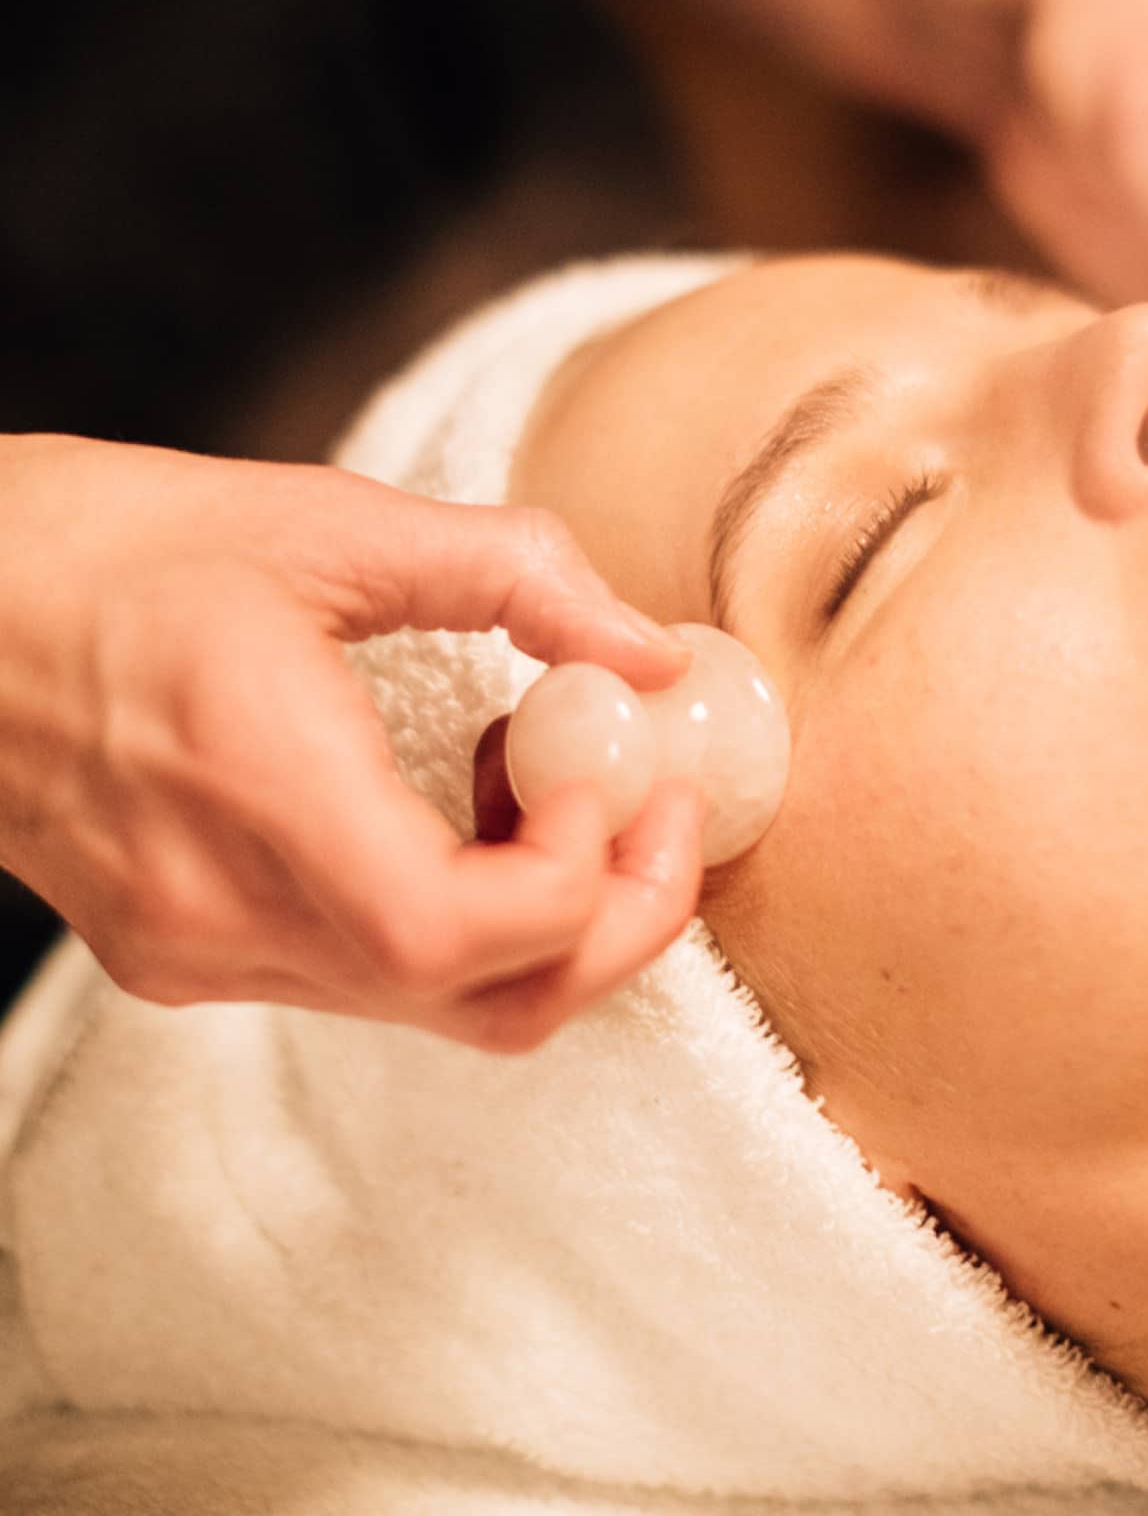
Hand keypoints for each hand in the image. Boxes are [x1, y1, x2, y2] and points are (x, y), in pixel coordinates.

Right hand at [0, 435, 702, 1050]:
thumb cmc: (105, 544)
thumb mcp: (325, 522)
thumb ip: (514, 574)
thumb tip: (648, 650)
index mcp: (254, 789)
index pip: (459, 931)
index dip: (585, 874)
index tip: (627, 770)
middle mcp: (222, 912)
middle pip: (481, 1004)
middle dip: (614, 919)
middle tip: (663, 808)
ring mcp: (196, 951)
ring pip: (433, 1004)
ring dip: (540, 914)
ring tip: (551, 775)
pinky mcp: (180, 953)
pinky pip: (366, 977)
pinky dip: (457, 917)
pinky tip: (458, 802)